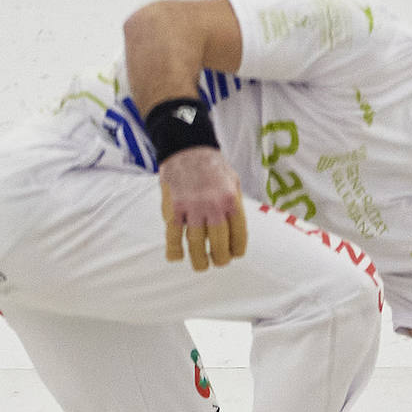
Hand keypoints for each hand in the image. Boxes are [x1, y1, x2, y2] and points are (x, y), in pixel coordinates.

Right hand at [159, 147, 247, 269]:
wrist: (187, 146)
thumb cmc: (212, 166)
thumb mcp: (233, 182)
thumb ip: (235, 206)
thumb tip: (236, 232)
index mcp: (231, 201)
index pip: (238, 236)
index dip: (237, 250)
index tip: (234, 254)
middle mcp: (213, 206)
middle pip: (219, 245)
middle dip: (220, 258)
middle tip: (218, 261)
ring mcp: (192, 208)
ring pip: (196, 244)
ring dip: (199, 260)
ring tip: (201, 265)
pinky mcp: (174, 208)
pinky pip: (173, 236)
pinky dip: (174, 251)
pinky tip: (176, 257)